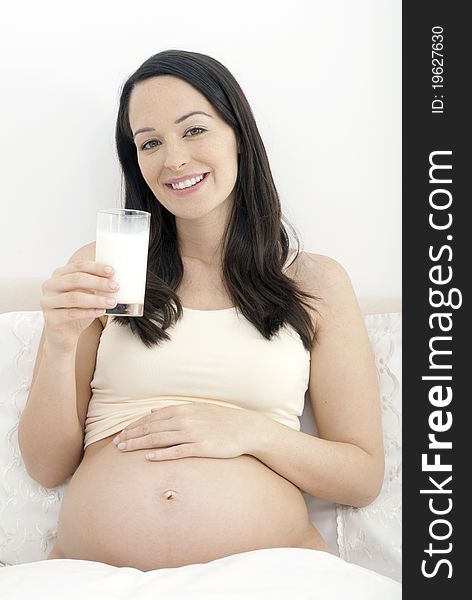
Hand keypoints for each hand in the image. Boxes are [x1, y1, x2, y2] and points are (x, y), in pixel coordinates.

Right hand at [41, 258, 118, 350]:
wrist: (64, 334)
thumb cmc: (77, 310)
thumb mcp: (87, 293)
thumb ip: (95, 284)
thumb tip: (115, 278)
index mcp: (59, 274)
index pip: (78, 266)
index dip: (96, 267)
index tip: (112, 271)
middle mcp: (50, 285)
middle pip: (76, 279)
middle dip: (98, 282)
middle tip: (115, 287)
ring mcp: (48, 301)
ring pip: (74, 297)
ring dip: (96, 299)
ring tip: (112, 302)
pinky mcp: (50, 318)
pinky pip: (71, 314)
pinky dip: (88, 312)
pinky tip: (100, 312)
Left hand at [113, 403, 265, 460]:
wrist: (245, 428)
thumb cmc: (220, 420)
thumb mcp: (196, 409)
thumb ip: (173, 411)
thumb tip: (151, 411)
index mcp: (183, 410)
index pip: (151, 418)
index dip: (134, 426)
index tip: (121, 434)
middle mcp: (185, 420)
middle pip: (151, 429)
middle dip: (131, 436)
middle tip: (116, 445)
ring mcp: (192, 433)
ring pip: (159, 440)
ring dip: (139, 444)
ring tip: (124, 450)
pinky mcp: (201, 447)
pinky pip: (177, 451)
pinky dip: (161, 454)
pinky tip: (148, 458)